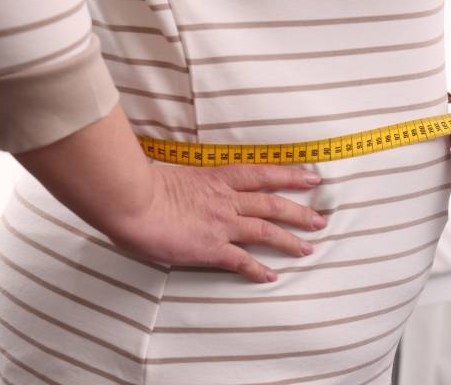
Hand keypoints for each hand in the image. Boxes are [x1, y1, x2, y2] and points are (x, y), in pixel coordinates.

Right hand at [106, 164, 325, 282]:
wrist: (129, 200)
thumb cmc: (139, 185)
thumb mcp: (171, 175)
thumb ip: (187, 184)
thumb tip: (185, 191)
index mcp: (215, 177)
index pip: (261, 173)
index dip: (289, 174)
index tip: (311, 175)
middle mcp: (225, 199)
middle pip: (272, 203)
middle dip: (299, 211)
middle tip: (321, 219)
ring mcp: (220, 223)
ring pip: (266, 230)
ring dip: (290, 240)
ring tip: (308, 249)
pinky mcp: (210, 247)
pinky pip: (241, 260)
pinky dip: (258, 269)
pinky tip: (271, 276)